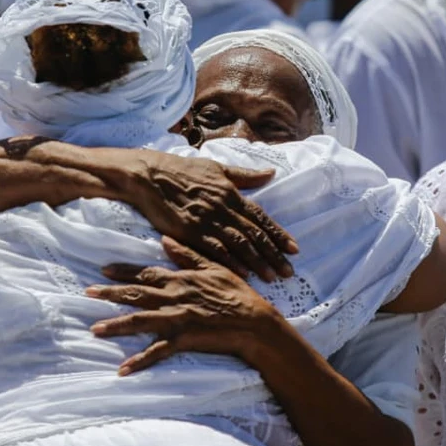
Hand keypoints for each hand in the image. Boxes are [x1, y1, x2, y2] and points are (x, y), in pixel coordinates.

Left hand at [88, 237, 284, 374]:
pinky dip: (139, 361)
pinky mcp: (184, 340)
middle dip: (109, 294)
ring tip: (94, 330)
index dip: (124, 272)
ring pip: (140, 322)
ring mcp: (177, 319)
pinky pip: (157, 352)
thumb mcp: (215, 267)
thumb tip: (165, 240)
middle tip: (87, 293)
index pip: (146, 273)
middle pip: (136, 295)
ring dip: (116, 326)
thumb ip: (188, 255)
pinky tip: (122, 369)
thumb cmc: (239, 294)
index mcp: (181, 279)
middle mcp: (174, 297)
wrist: (256, 324)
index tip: (103, 270)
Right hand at [124, 153, 296, 281]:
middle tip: (288, 272)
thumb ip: (245, 175)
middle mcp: (223, 208)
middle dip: (273, 254)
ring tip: (271, 277)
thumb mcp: (217, 168)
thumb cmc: (183, 170)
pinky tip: (242, 274)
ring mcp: (207, 221)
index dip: (278, 234)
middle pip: (254, 235)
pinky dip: (230, 262)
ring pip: (238, 245)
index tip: (294, 249)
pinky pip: (214, 250)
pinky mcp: (190, 232)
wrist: (150, 176)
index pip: (260, 217)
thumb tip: (271, 173)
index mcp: (231, 193)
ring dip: (256, 262)